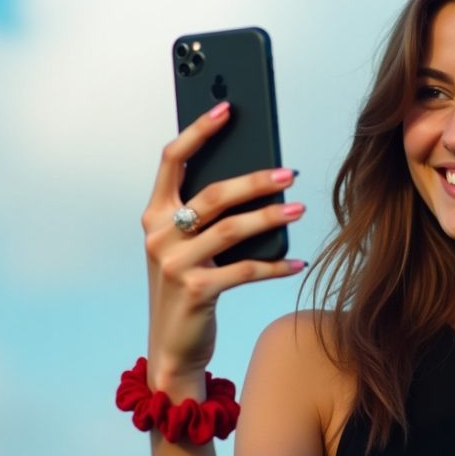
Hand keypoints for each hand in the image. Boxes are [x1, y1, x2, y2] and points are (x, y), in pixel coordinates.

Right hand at [141, 102, 305, 389]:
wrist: (174, 347)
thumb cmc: (190, 285)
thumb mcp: (190, 246)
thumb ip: (208, 215)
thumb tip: (261, 176)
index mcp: (154, 214)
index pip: (172, 160)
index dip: (199, 131)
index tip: (227, 108)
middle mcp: (159, 234)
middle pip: (213, 194)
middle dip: (255, 180)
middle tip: (290, 173)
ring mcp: (174, 263)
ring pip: (231, 229)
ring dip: (271, 217)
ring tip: (300, 209)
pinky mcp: (195, 291)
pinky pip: (245, 270)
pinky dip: (275, 265)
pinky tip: (298, 261)